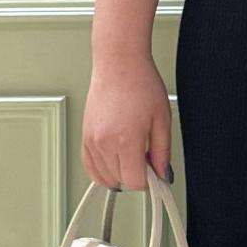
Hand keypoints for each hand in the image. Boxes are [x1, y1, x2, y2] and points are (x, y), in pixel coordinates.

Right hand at [82, 53, 174, 189]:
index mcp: (125, 139)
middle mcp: (104, 142)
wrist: (119, 64)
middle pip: (119, 181)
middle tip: (146, 157)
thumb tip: (162, 174)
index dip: (148, 181)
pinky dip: (103, 170)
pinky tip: (116, 161)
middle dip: (135, 175)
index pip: (134, 181)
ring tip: (131, 153)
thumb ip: (162, 152)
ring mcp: (91, 140)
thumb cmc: (140, 84)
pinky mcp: (84, 137)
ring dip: (120, 173)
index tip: (155, 172)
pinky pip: (90, 167)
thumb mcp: (162, 120)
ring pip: (104, 177)